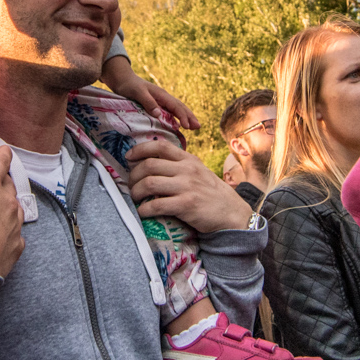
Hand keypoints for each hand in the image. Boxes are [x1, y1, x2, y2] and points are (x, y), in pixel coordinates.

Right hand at [0, 145, 22, 275]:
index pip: (3, 159)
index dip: (2, 153)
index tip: (1, 151)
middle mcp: (7, 201)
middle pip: (10, 183)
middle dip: (1, 182)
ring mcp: (14, 225)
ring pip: (15, 208)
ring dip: (6, 207)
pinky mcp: (17, 247)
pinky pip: (16, 235)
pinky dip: (8, 234)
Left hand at [102, 57, 199, 129]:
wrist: (122, 79)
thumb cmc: (128, 86)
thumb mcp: (137, 93)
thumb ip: (148, 102)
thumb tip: (160, 114)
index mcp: (161, 95)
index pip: (176, 106)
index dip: (183, 116)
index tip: (188, 126)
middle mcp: (163, 98)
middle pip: (180, 107)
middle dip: (190, 117)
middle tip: (198, 127)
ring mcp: (160, 101)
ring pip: (176, 109)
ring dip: (186, 117)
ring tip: (193, 127)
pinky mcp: (156, 104)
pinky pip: (170, 112)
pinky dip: (177, 118)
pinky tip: (178, 125)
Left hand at [126, 140, 252, 232]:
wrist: (231, 212)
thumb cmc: (211, 193)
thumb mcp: (198, 171)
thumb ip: (180, 165)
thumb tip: (152, 162)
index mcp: (189, 159)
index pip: (160, 146)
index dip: (140, 149)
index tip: (128, 157)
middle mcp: (187, 170)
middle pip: (149, 165)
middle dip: (133, 175)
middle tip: (130, 185)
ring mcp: (187, 187)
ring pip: (149, 183)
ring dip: (135, 192)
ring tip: (134, 198)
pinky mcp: (186, 205)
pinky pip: (156, 205)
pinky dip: (144, 209)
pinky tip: (142, 212)